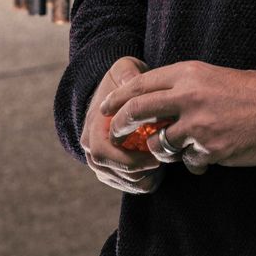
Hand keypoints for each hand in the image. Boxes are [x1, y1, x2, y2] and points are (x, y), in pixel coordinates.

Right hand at [80, 56, 166, 194]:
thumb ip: (127, 74)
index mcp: (92, 127)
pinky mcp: (113, 170)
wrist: (119, 93)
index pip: (103, 153)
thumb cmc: (122, 81)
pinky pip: (129, 186)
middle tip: (164, 160)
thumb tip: (130, 84)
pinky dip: (146, 182)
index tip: (155, 154)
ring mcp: (101, 161)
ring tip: (163, 161)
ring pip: (124, 183)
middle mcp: (91, 148)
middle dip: (141, 171)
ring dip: (146, 178)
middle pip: (115, 172)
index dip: (129, 159)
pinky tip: (159, 169)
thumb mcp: (124, 69)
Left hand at [93, 60, 255, 174]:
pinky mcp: (210, 149)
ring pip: (160, 143)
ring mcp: (198, 124)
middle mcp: (188, 96)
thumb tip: (154, 100)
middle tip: (115, 134)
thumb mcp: (211, 76)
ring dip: (162, 150)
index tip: (105, 108)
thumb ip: (182, 87)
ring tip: (176, 148)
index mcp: (187, 74)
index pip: (140, 84)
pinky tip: (206, 157)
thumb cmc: (249, 91)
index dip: (117, 98)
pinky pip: (187, 161)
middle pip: (138, 111)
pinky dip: (193, 163)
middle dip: (120, 125)